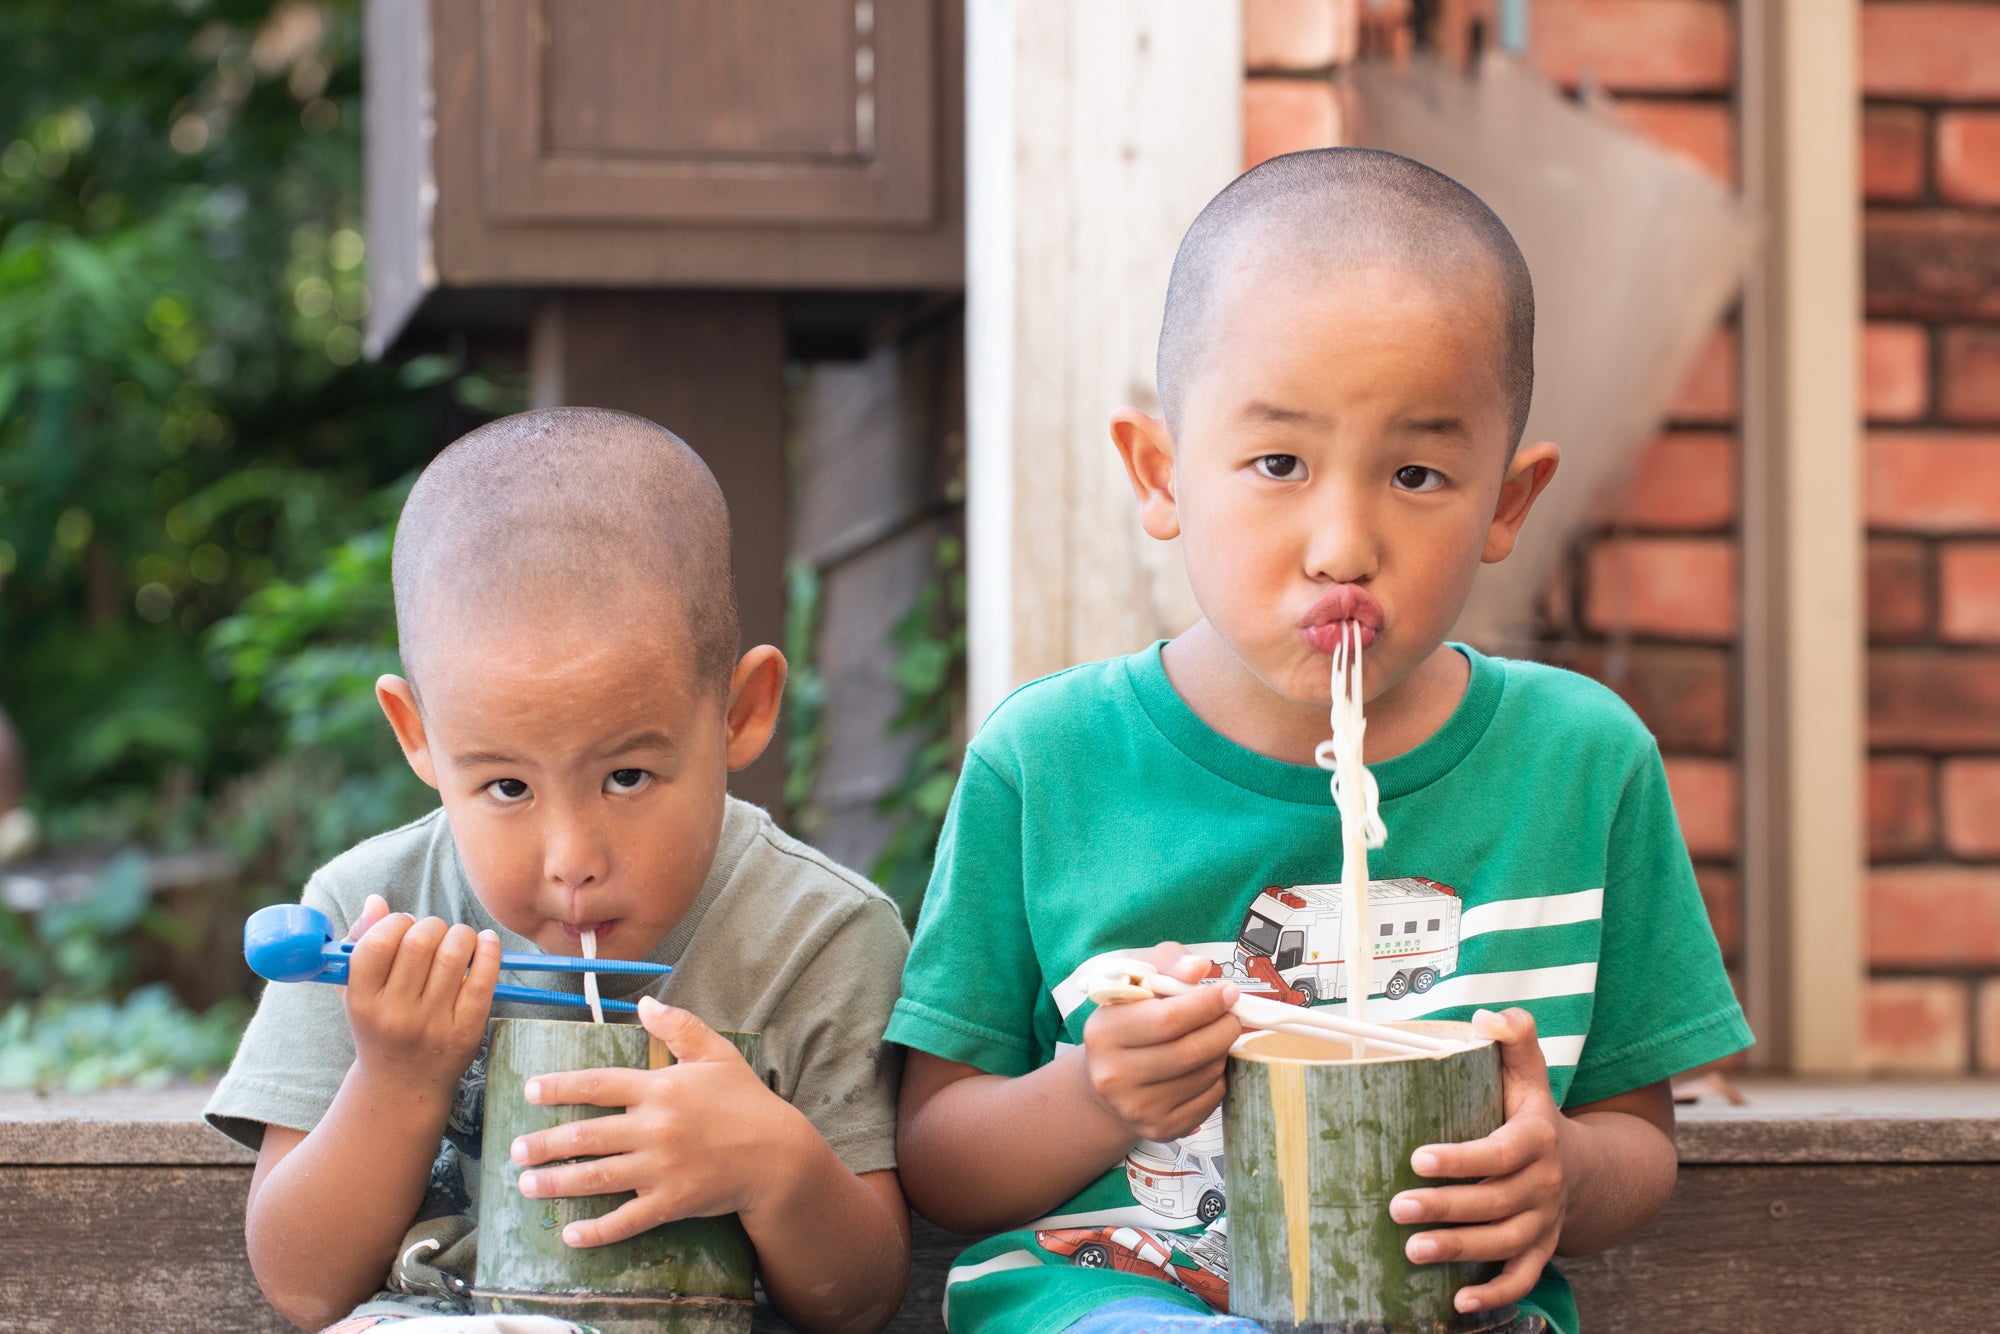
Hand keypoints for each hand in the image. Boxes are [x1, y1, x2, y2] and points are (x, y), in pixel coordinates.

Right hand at [342, 894, 499, 1094]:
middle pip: (420, 942)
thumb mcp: (356, 991)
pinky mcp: (465, 1031)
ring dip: (461, 934)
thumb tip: (376, 901)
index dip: (396, 922)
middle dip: (433, 925)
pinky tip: (486, 942)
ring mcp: (432, 1024)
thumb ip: (360, 943)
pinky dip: (489, 951)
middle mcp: (395, 1014)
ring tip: (459, 938)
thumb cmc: (378, 1025)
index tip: (405, 925)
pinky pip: (484, 980)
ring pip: (454, 954)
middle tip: (435, 933)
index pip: (378, 942)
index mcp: (362, 1000)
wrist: (401, 1085)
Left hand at [510, 995, 818, 1247]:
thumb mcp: (717, 1054)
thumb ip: (679, 1026)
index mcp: (661, 1088)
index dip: (560, 1087)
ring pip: (597, 1177)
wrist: (779, 1156)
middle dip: (546, 1144)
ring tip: (527, 1186)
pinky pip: (627, 1220)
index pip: (599, 1084)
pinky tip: (570, 1234)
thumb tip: (645, 1001)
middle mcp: (656, 1127)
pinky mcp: (673, 1202)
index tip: (531, 1090)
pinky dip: (596, 1230)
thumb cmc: (746, 1102)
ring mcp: (662, 1168)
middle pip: (587, 1135)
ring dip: (557, 1183)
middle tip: (515, 1151)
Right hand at [1079, 942, 1240, 1142]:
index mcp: (1103, 1032)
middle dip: (1224, 1028)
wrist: (1108, 1080)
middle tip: (1232, 1015)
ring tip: (1213, 1038)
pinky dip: (1218, 1078)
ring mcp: (1137, 1107)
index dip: (1206, 1004)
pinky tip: (1205, 1065)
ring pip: (1205, 1074)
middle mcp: (1113, 1075)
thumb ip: (1169, 963)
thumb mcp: (1139, 981)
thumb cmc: (1129, 1022)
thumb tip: (1199, 967)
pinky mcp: (1160, 1129)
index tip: (1228, 992)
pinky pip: (1210, 1099)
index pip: (1167, 1020)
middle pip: (1191, 1051)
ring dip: (1222, 1051)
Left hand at [1388, 1007, 1567, 1315]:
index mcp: (1536, 1140)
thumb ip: (1514, 1039)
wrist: (1585, 1169)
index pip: (1500, 1152)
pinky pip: (1523, 1278)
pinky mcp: (1540, 1250)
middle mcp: (1544, 1185)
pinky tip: (1456, 1304)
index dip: (1462, 1159)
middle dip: (1446, 1208)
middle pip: (1496, 1202)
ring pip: (1504, 1242)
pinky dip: (1495, 1295)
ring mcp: (1543, 1222)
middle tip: (1398, 1208)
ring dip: (1459, 1250)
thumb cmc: (1533, 1115)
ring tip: (1413, 1250)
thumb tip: (1488, 1015)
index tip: (1418, 1158)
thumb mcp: (1529, 1075)